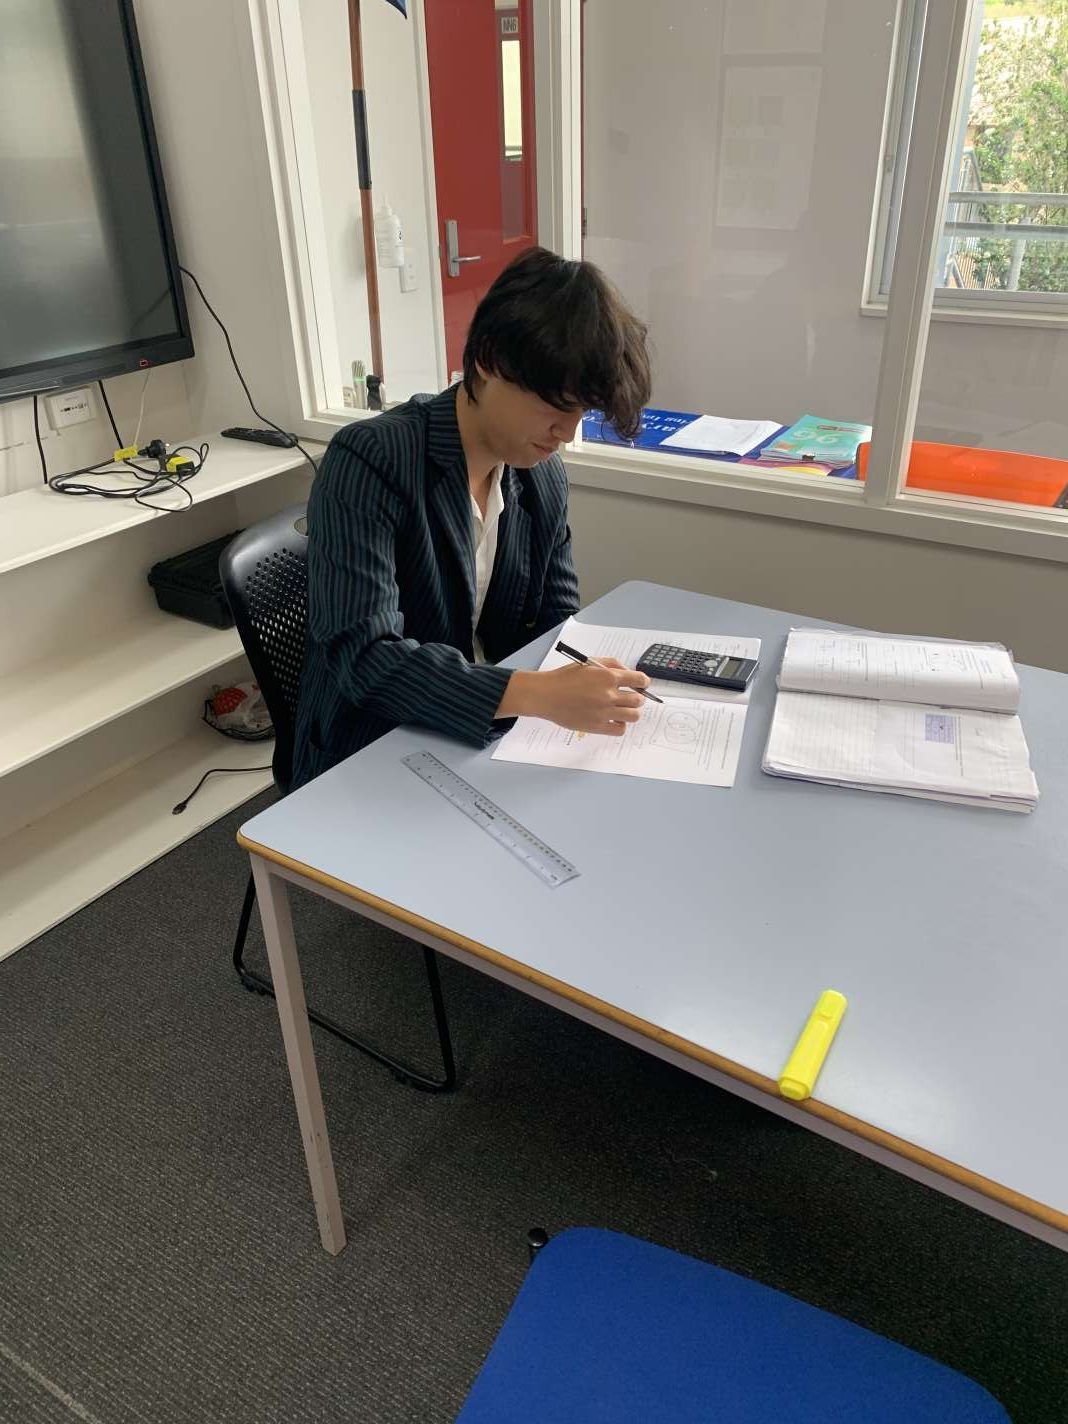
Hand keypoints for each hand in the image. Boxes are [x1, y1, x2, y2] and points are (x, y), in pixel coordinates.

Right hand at [497, 657, 649, 735]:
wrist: (546, 695)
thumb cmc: (565, 678)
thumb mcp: (589, 662)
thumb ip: (612, 664)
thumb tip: (629, 672)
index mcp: (608, 676)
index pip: (640, 680)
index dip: (643, 682)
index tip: (642, 684)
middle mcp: (609, 694)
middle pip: (638, 700)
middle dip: (638, 698)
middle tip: (630, 697)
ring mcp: (604, 712)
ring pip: (633, 716)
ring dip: (632, 712)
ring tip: (623, 710)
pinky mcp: (597, 726)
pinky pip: (620, 730)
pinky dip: (621, 725)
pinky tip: (613, 719)